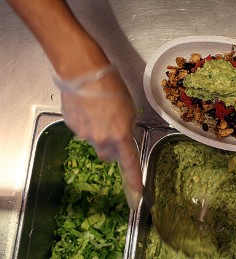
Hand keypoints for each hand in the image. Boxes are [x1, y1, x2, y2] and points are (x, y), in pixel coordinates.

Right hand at [57, 66, 142, 208]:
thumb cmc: (111, 86)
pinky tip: (87, 109)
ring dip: (97, 133)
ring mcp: (84, 134)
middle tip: (112, 132)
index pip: (129, 162)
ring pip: (93, 142)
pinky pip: (82, 131)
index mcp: (120, 135)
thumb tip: (122, 136)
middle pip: (107, 155)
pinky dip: (86, 124)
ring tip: (97, 112)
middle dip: (111, 148)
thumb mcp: (128, 108)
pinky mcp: (71, 126)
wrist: (83, 73)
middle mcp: (102, 139)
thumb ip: (126, 128)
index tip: (137, 190)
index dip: (134, 178)